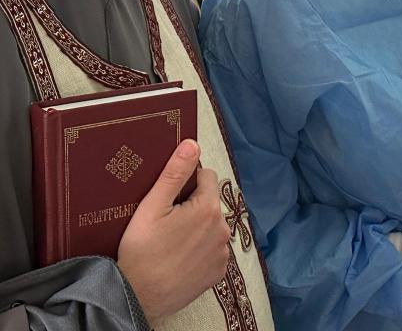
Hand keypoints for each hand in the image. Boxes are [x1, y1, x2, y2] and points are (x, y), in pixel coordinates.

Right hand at [117, 140, 230, 322]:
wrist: (137, 298)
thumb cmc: (140, 251)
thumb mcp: (151, 207)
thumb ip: (174, 173)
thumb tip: (192, 144)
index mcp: (209, 208)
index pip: (206, 177)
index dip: (187, 182)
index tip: (169, 196)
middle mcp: (223, 229)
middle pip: (209, 203)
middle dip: (192, 205)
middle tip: (165, 221)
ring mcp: (222, 253)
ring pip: (212, 227)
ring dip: (198, 228)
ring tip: (171, 241)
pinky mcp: (218, 272)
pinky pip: (212, 250)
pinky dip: (200, 250)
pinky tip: (179, 257)